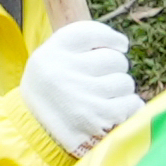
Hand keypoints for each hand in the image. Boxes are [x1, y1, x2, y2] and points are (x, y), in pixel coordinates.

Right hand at [16, 9, 139, 154]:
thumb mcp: (51, 60)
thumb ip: (79, 47)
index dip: (111, 38)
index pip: (92, 32)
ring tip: (102, 98)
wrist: (34, 132)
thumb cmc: (52, 92)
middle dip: (115, 69)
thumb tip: (121, 44)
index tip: (119, 45)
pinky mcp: (97, 118)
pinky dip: (128, 107)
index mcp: (52, 53)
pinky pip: (131, 103)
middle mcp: (64, 72)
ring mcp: (81, 95)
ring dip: (120, 90)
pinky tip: (112, 111)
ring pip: (126, 82)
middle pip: (115, 58)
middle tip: (101, 81)